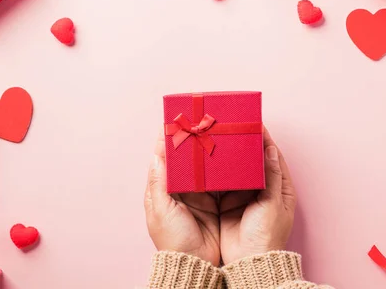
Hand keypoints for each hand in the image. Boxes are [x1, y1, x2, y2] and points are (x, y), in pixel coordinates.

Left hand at [144, 133, 220, 265]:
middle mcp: (181, 189)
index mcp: (164, 189)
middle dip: (192, 142)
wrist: (196, 263)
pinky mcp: (216, 201)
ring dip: (208, 152)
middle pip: (186, 158)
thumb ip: (159, 183)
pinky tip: (229, 156)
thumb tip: (157, 155)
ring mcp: (199, 194)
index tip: (176, 121)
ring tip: (216, 134)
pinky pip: (219, 179)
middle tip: (201, 123)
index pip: (164, 158)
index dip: (169, 140)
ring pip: (203, 166)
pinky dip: (222, 167)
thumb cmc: (173, 239)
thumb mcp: (161, 210)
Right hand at [219, 128, 296, 263]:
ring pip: (238, 169)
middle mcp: (262, 188)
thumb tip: (270, 150)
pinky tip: (210, 159)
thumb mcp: (272, 203)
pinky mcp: (228, 202)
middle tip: (233, 127)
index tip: (254, 123)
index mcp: (279, 187)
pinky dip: (218, 171)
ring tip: (220, 138)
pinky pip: (223, 181)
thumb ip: (270, 176)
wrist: (248, 261)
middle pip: (254, 160)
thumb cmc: (267, 234)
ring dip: (231, 156)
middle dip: (245, 144)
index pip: (272, 156)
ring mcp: (244, 195)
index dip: (264, 139)